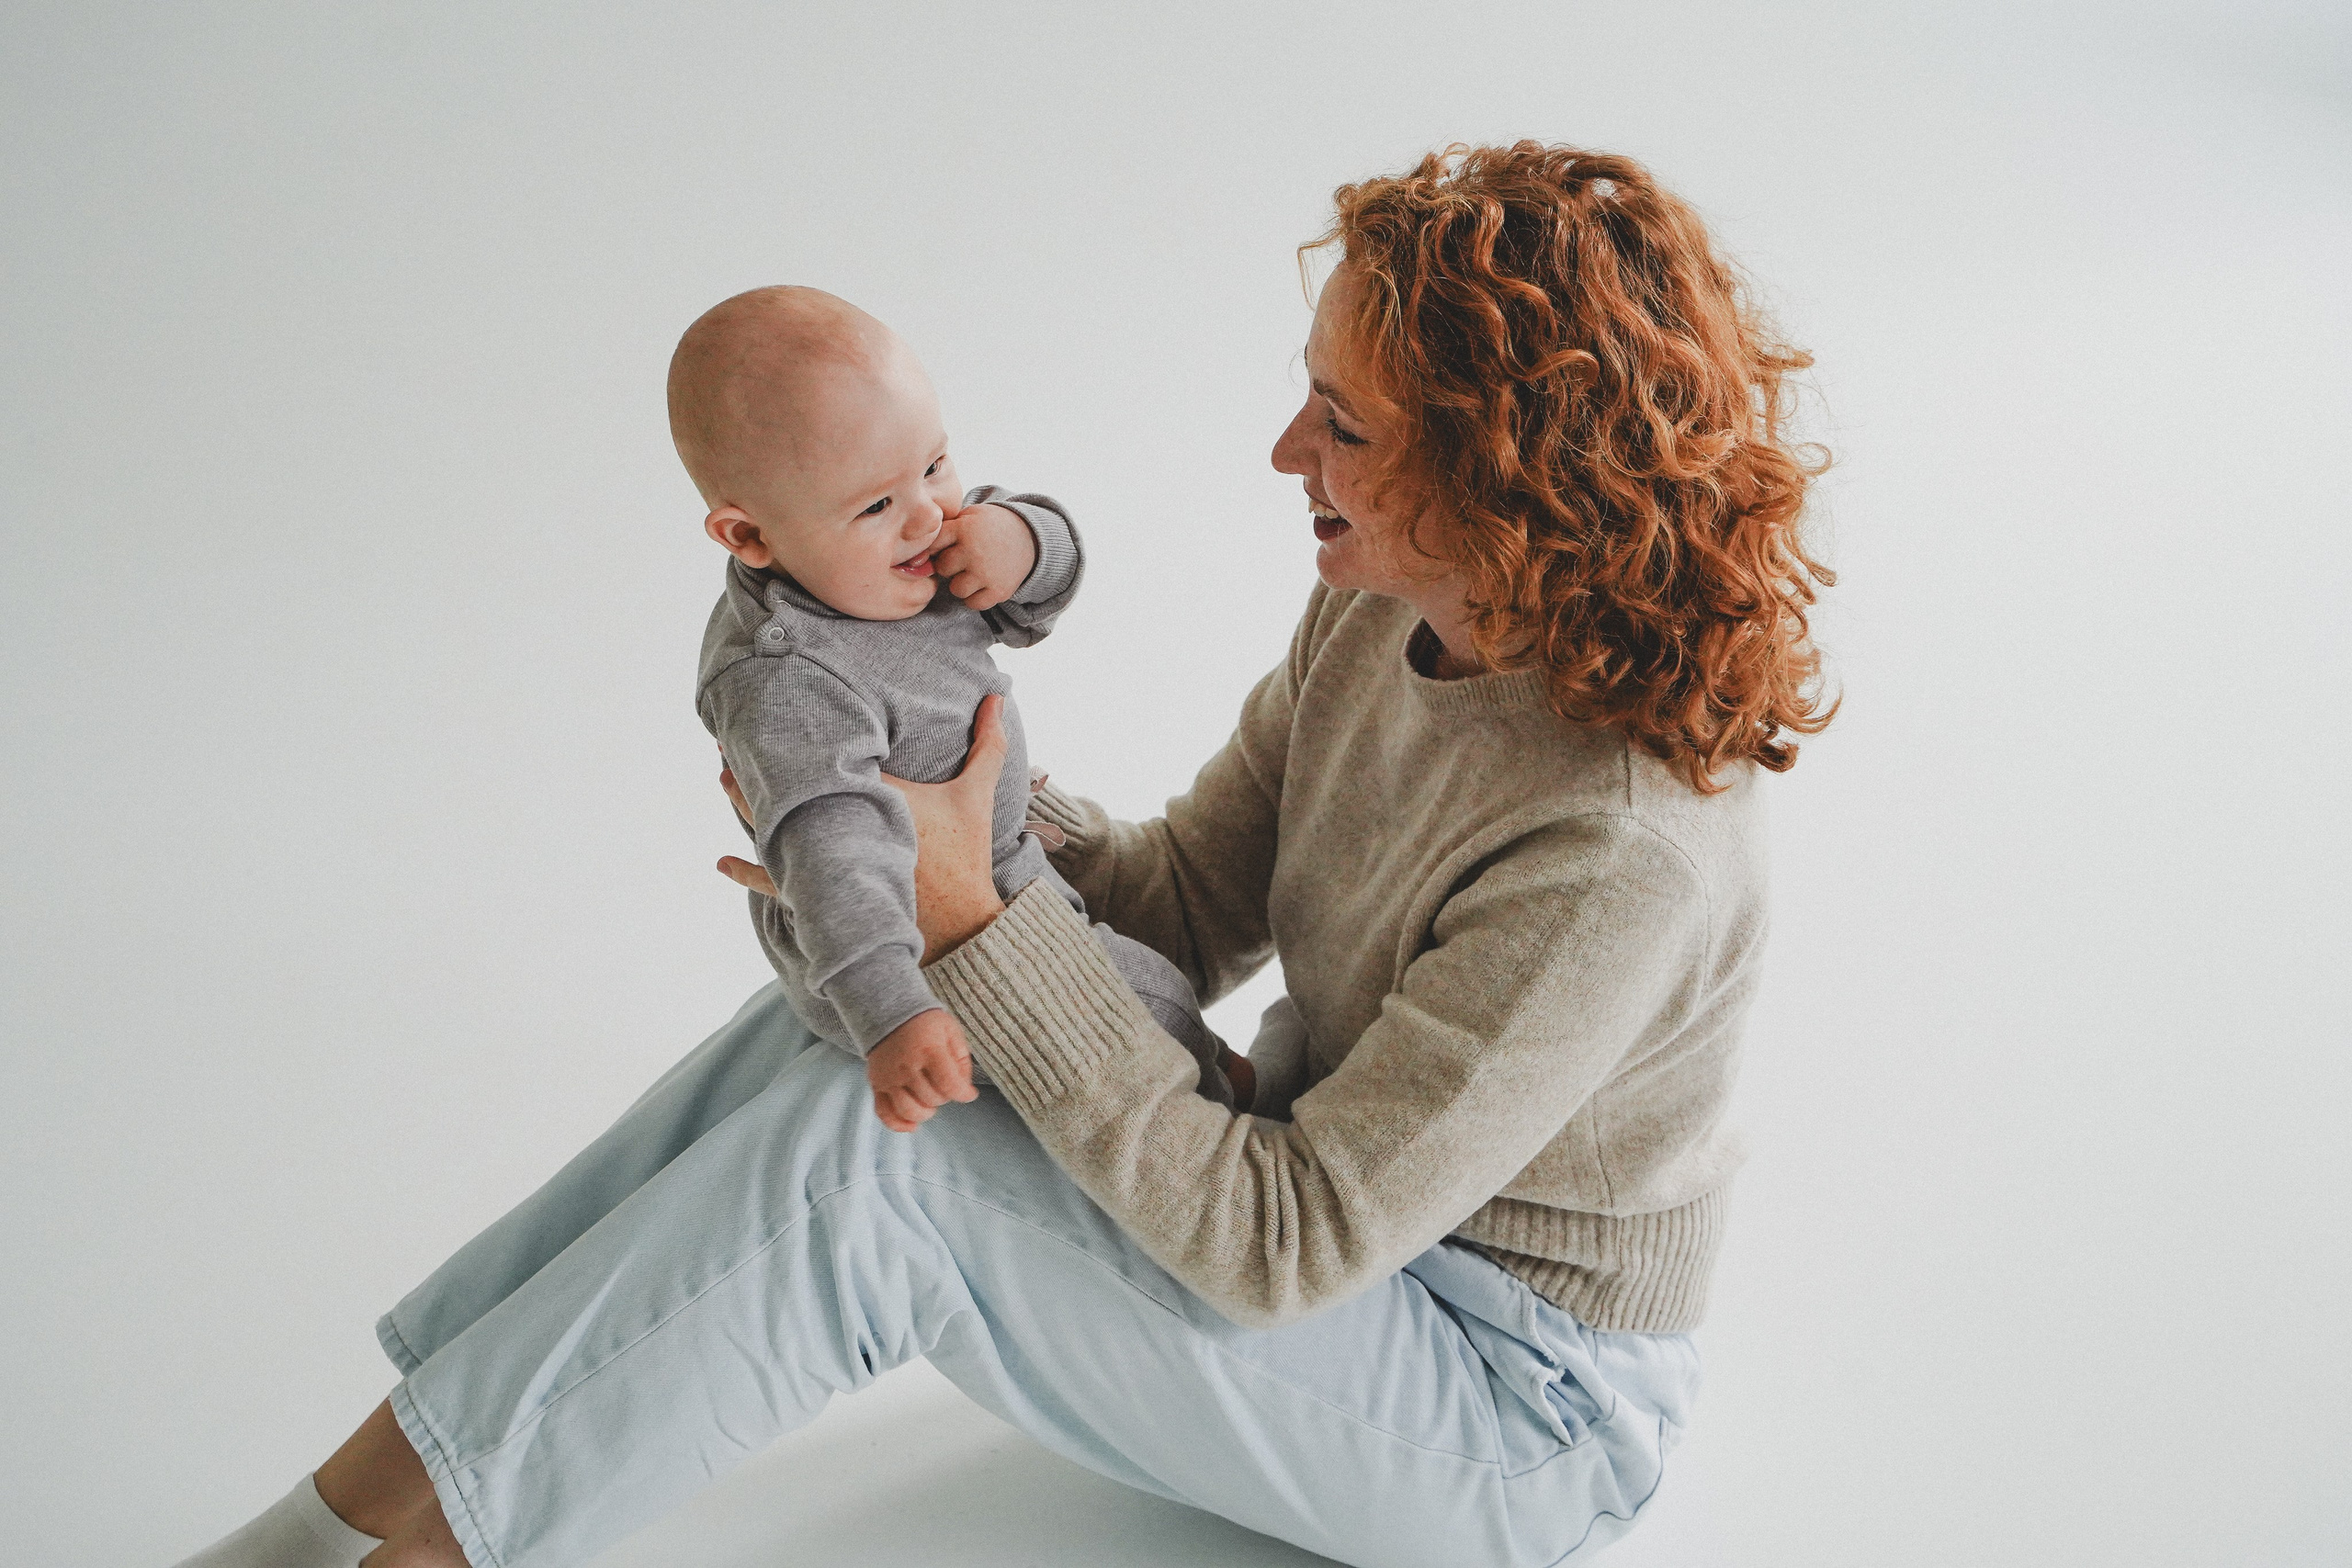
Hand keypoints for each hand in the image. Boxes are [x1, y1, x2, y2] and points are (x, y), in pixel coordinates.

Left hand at [717, 697, 1009, 959]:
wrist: (962, 924)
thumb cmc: (966, 858)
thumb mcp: (976, 796)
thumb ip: (989, 744)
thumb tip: (999, 695)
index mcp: (879, 796)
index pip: (833, 756)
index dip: (803, 731)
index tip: (775, 705)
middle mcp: (847, 828)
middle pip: (793, 787)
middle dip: (760, 761)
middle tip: (729, 738)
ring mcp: (832, 864)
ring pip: (777, 828)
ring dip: (747, 803)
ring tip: (722, 776)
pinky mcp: (827, 896)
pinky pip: (778, 882)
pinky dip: (748, 873)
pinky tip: (723, 862)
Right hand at [867, 1007, 978, 1131]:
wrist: (890, 1012)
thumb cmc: (926, 1023)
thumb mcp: (951, 1031)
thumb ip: (962, 1060)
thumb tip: (963, 1088)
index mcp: (929, 1050)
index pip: (949, 1084)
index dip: (964, 1094)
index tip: (969, 1094)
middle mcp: (907, 1066)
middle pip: (932, 1098)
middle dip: (945, 1096)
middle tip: (945, 1085)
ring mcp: (889, 1077)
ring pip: (909, 1111)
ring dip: (925, 1113)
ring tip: (930, 1101)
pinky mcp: (877, 1084)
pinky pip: (884, 1113)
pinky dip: (898, 1124)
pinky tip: (912, 1126)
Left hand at [930, 503, 1035, 611]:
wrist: (1031, 537)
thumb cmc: (990, 526)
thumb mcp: (970, 516)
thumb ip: (945, 529)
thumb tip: (915, 557)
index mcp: (965, 528)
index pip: (933, 544)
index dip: (936, 548)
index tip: (945, 547)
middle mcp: (974, 551)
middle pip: (943, 568)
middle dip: (949, 564)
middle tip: (963, 558)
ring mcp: (987, 573)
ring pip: (956, 589)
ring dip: (961, 582)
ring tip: (973, 572)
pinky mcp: (999, 590)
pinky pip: (972, 603)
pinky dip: (974, 597)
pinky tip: (981, 584)